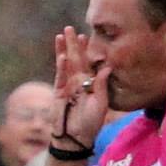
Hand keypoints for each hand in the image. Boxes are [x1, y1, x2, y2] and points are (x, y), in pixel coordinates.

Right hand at [49, 26, 108, 153]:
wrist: (75, 137)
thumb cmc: (90, 123)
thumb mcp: (101, 104)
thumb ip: (101, 85)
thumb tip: (107, 67)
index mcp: (90, 83)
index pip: (88, 62)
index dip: (87, 49)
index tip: (86, 35)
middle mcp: (78, 81)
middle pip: (76, 58)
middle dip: (73, 43)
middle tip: (70, 28)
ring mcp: (67, 85)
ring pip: (66, 64)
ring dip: (64, 50)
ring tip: (61, 35)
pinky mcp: (58, 92)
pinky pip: (60, 76)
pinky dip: (61, 66)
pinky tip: (62, 55)